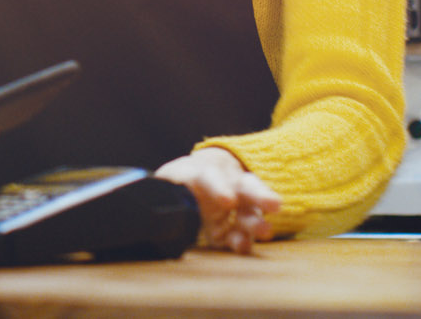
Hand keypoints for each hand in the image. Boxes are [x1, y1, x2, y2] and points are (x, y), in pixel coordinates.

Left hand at [153, 147, 280, 254]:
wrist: (193, 178)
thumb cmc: (176, 183)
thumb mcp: (164, 184)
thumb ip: (159, 196)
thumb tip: (146, 208)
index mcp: (201, 171)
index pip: (211, 177)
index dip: (220, 188)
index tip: (227, 200)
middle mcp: (225, 183)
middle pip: (245, 185)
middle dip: (258, 195)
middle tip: (273, 206)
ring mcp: (237, 200)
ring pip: (253, 207)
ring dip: (257, 220)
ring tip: (265, 232)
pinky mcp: (239, 220)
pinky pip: (245, 229)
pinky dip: (245, 238)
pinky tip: (243, 248)